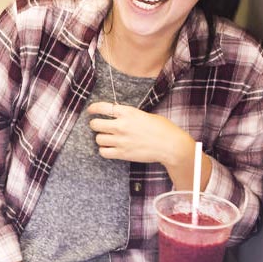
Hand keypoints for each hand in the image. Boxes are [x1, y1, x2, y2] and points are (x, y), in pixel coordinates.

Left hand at [86, 102, 204, 187]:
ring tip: (108, 138)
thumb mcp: (145, 115)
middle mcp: (121, 125)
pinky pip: (103, 152)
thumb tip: (116, 115)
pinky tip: (110, 148)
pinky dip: (104, 150)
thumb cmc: (162, 129)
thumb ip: (129, 115)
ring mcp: (121, 140)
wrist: (171, 146)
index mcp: (128, 112)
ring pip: (98, 139)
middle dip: (95, 125)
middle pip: (95, 124)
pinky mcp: (122, 153)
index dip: (93, 108)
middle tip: (99, 126)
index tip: (91, 110)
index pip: (102, 108)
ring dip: (101, 138)